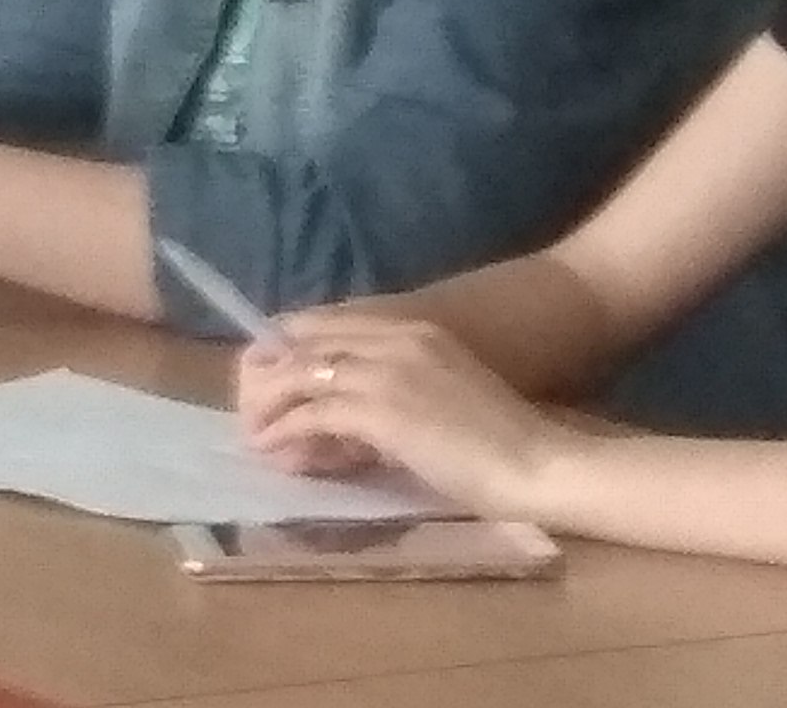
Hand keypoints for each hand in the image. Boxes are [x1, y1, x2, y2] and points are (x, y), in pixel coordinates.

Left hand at [239, 311, 562, 516]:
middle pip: (306, 340)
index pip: (330, 321)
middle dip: (269, 372)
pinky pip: (315, 413)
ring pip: (303, 374)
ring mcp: (388, 371)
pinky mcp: (382, 411)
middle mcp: (397, 337)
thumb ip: (392, 394)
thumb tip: (344, 418)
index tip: (269, 374)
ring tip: (254, 432)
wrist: (535, 463)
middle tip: (251, 406)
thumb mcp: (438, 398)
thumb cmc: (495, 441)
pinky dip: (287, 431)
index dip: (291, 346)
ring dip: (270, 404)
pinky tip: (274, 448)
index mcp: (413, 328)